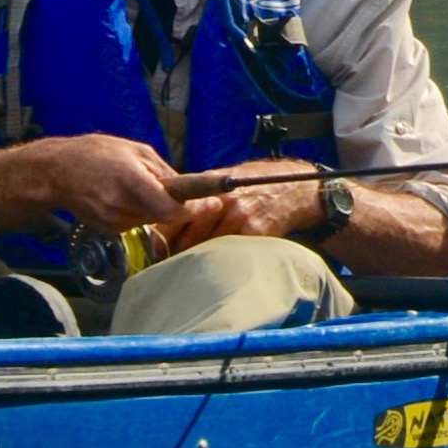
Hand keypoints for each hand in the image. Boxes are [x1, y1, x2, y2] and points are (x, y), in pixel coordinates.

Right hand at [19, 132, 185, 236]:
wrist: (57, 172)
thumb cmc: (97, 154)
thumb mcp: (136, 151)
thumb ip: (165, 171)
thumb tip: (189, 188)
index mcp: (130, 180)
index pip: (170, 209)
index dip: (190, 208)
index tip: (203, 201)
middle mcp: (121, 205)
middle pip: (164, 216)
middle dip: (173, 205)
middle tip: (170, 188)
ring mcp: (112, 221)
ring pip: (151, 221)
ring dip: (154, 208)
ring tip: (136, 188)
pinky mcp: (107, 231)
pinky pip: (135, 223)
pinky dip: (138, 212)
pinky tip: (122, 197)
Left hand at [147, 158, 321, 257]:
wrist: (294, 189)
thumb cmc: (256, 184)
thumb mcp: (225, 178)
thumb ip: (200, 194)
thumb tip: (166, 208)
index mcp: (210, 187)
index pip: (175, 214)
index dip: (161, 233)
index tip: (152, 247)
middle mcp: (221, 202)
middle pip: (187, 237)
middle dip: (175, 253)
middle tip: (165, 265)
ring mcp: (238, 219)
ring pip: (206, 249)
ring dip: (195, 262)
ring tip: (187, 270)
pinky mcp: (254, 234)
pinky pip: (228, 254)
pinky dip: (219, 262)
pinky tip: (216, 267)